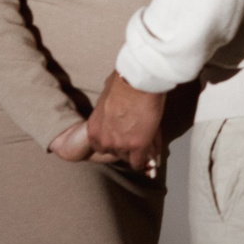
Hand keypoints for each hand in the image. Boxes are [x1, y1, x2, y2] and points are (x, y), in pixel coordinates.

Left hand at [53, 73, 167, 174]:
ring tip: (145, 140)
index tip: (123, 136)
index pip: (100, 147)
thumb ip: (107, 113)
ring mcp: (121, 145)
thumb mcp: (106, 99)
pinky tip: (150, 151)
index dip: (114, 141)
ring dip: (136, 151)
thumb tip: (112, 110)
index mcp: (93, 129)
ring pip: (128, 158)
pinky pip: (139, 162)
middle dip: (125, 147)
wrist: (138, 82)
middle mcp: (104, 140)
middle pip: (114, 153)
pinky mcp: (138, 146)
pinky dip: (145, 158)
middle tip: (136, 137)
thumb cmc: (123, 83)